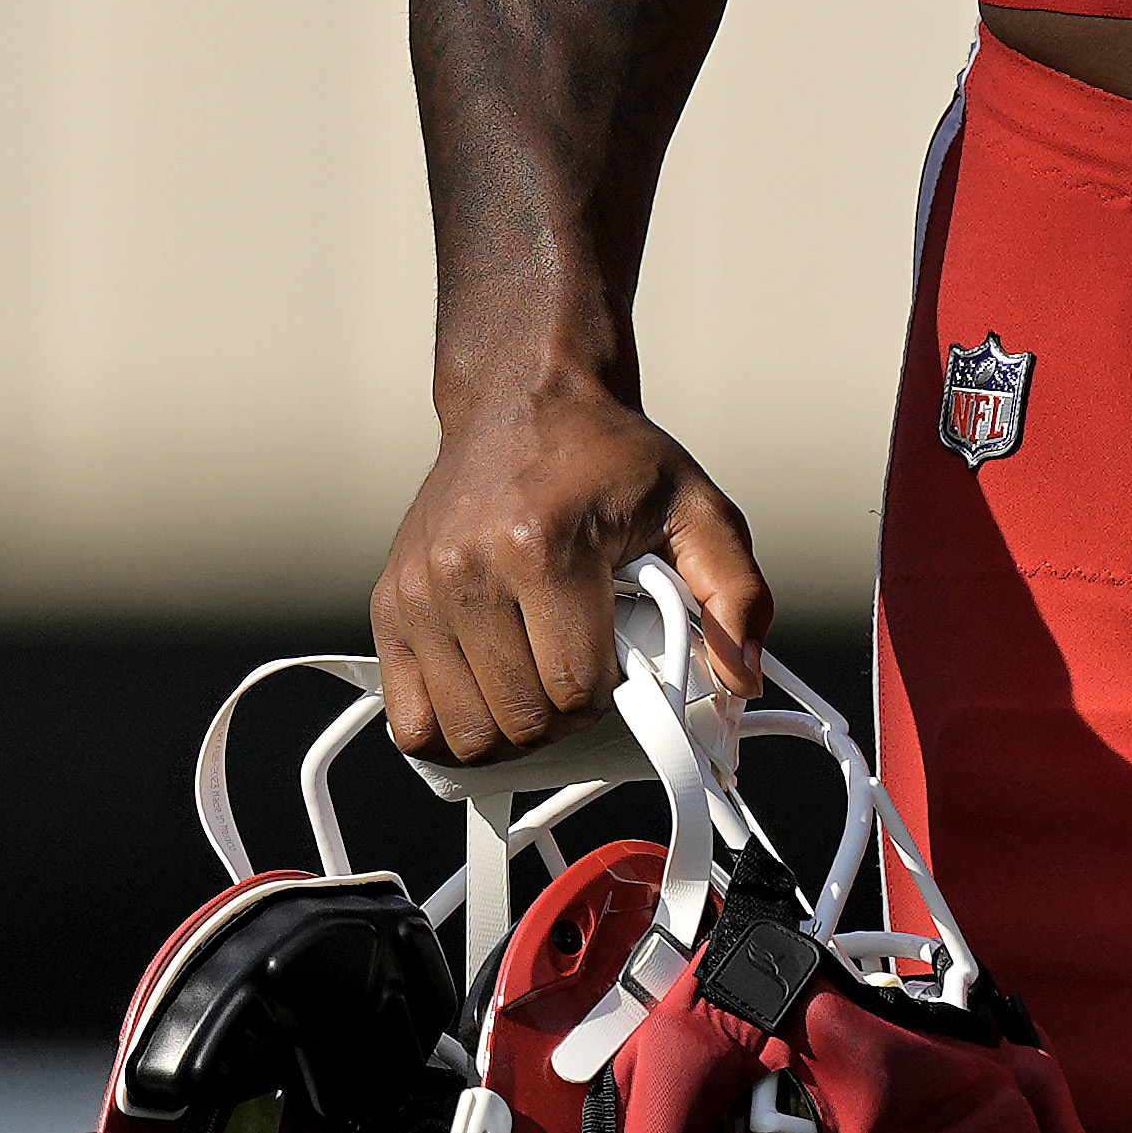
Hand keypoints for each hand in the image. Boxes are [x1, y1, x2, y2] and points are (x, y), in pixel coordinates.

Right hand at [372, 369, 772, 764]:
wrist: (523, 401)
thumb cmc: (608, 459)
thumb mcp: (696, 507)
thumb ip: (736, 592)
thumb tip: (741, 676)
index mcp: (545, 547)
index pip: (576, 691)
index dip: (612, 701)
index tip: (621, 668)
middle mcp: (469, 569)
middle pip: (521, 720)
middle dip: (565, 721)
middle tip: (583, 680)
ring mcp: (420, 591)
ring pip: (465, 732)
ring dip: (511, 731)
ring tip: (537, 686)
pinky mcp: (390, 605)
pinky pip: (410, 720)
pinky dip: (450, 729)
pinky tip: (486, 697)